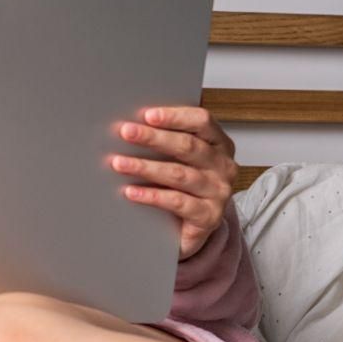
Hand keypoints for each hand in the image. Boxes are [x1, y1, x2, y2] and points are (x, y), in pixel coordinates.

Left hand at [106, 104, 237, 260]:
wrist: (198, 226)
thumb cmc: (188, 186)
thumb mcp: (185, 159)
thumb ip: (170, 141)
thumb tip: (134, 127)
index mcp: (220, 144)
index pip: (201, 121)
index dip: (175, 116)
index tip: (148, 115)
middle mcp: (223, 166)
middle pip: (188, 146)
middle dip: (153, 138)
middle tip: (126, 133)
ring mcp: (218, 192)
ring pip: (179, 174)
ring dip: (146, 167)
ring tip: (119, 163)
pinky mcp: (208, 216)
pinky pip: (177, 202)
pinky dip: (151, 196)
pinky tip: (131, 192)